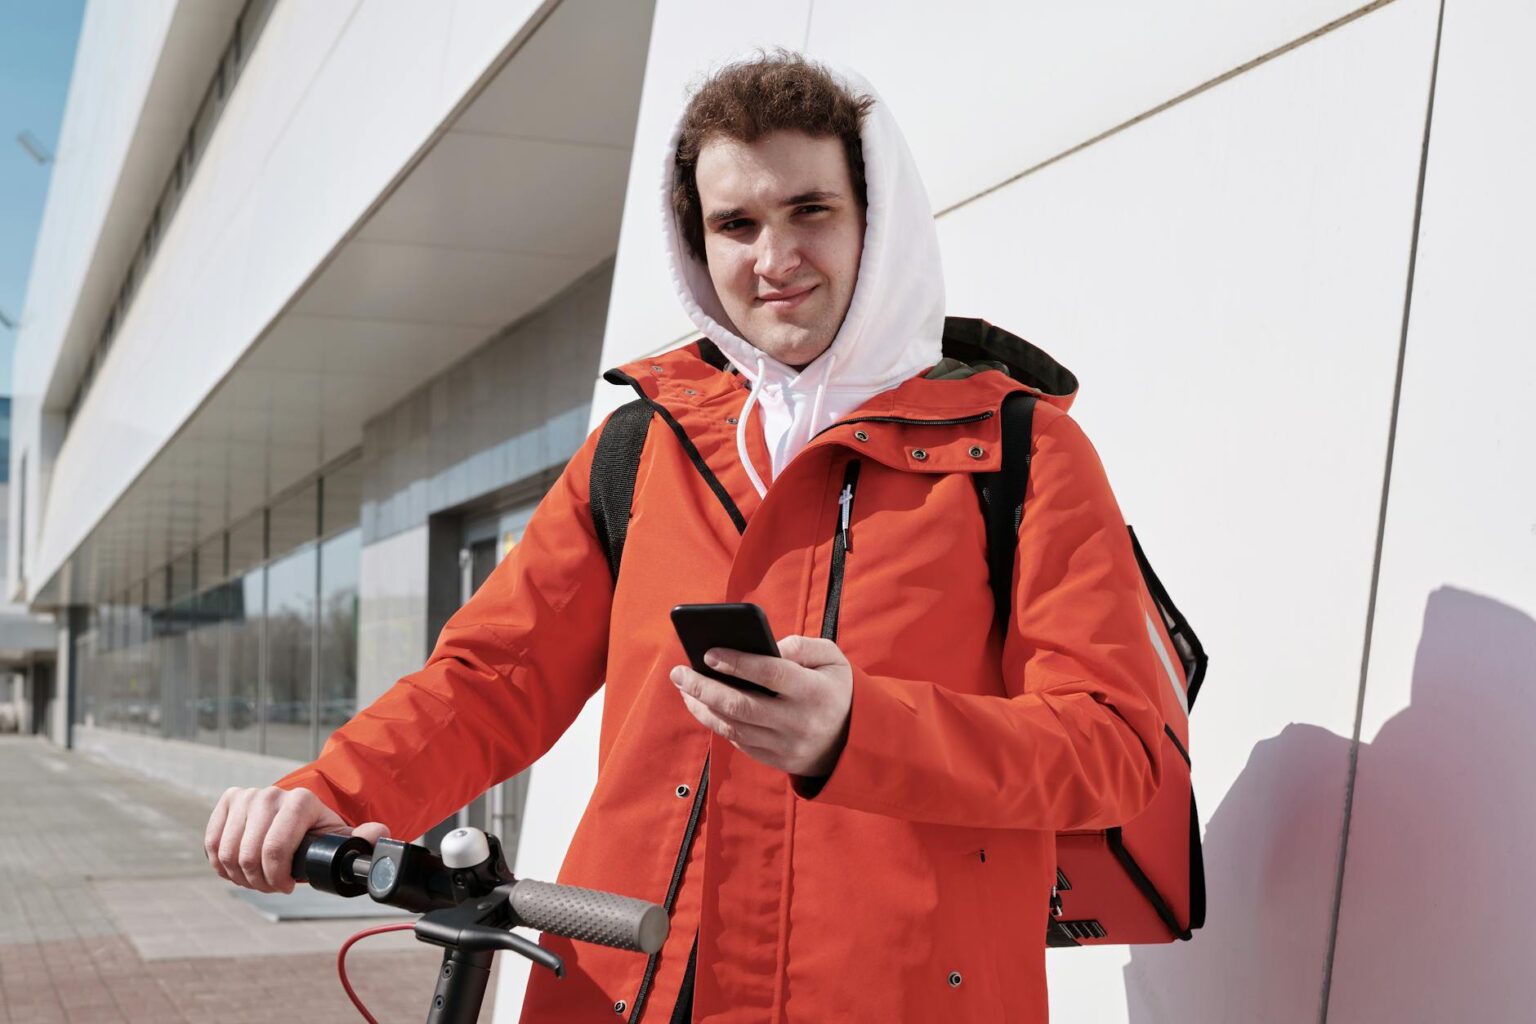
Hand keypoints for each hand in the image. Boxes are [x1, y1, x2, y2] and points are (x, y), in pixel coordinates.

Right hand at [204, 786, 388, 893]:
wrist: (301, 816)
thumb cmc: (321, 834)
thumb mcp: (344, 839)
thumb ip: (365, 839)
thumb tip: (377, 834)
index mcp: (301, 802)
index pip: (275, 851)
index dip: (276, 879)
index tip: (288, 887)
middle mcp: (271, 794)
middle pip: (248, 856)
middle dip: (259, 882)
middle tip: (273, 886)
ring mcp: (247, 795)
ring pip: (227, 853)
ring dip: (240, 876)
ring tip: (258, 879)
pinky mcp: (228, 801)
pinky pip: (212, 844)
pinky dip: (221, 865)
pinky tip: (238, 869)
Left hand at [671, 635, 852, 778]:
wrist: (854, 741)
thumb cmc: (836, 689)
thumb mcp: (832, 659)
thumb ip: (802, 646)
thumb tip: (766, 645)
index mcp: (814, 692)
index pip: (770, 674)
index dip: (737, 663)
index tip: (708, 653)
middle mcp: (797, 722)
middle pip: (741, 705)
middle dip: (703, 688)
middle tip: (678, 672)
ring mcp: (785, 746)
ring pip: (733, 727)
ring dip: (702, 707)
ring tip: (683, 687)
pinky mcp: (775, 760)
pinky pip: (738, 741)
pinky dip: (716, 722)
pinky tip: (702, 705)